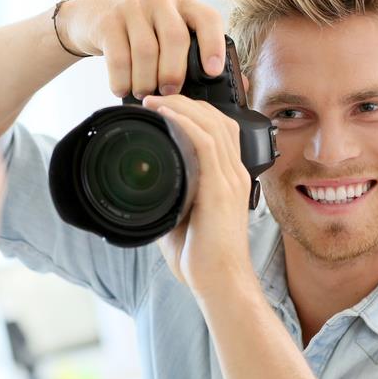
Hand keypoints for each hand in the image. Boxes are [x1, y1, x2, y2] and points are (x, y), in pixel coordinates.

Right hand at [55, 0, 225, 98]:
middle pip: (175, 38)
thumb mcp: (171, 36)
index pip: (207, 18)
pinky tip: (123, 89)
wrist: (94, 17)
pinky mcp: (108, 20)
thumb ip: (202, 57)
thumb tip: (241, 84)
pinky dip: (122, 81)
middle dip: (174, 72)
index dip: (213, 45)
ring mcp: (132, 6)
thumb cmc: (143, 33)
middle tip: (169, 92)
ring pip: (146, 51)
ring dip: (146, 81)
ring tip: (144, 93)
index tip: (212, 71)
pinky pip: (119, 57)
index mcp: (184, 4)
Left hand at [141, 94, 254, 298]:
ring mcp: (230, 178)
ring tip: (153, 99)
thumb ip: (169, 199)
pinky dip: (184, 121)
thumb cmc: (203, 257)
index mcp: (229, 178)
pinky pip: (206, 141)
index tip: (166, 106)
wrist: (219, 282)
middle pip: (218, 118)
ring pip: (211, 123)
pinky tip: (165, 113)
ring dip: (180, 105)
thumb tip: (142, 192)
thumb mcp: (181, 219)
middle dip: (186, 100)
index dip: (195, 111)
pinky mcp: (221, 187)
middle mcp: (235, 173)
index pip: (221, 129)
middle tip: (155, 96)